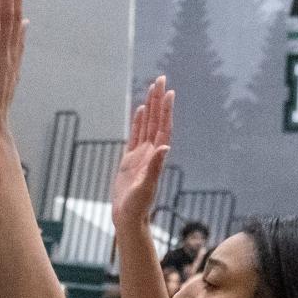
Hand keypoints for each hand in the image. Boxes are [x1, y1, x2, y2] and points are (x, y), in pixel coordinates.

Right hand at [111, 76, 172, 229]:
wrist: (128, 218)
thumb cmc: (138, 206)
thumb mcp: (146, 187)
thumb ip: (155, 167)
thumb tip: (165, 147)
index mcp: (156, 156)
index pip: (163, 128)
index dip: (166, 110)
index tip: (169, 92)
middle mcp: (151, 153)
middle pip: (156, 121)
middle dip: (159, 100)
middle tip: (160, 79)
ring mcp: (141, 156)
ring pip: (147, 125)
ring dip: (151, 107)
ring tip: (152, 88)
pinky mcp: (130, 161)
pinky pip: (135, 136)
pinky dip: (139, 122)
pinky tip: (141, 111)